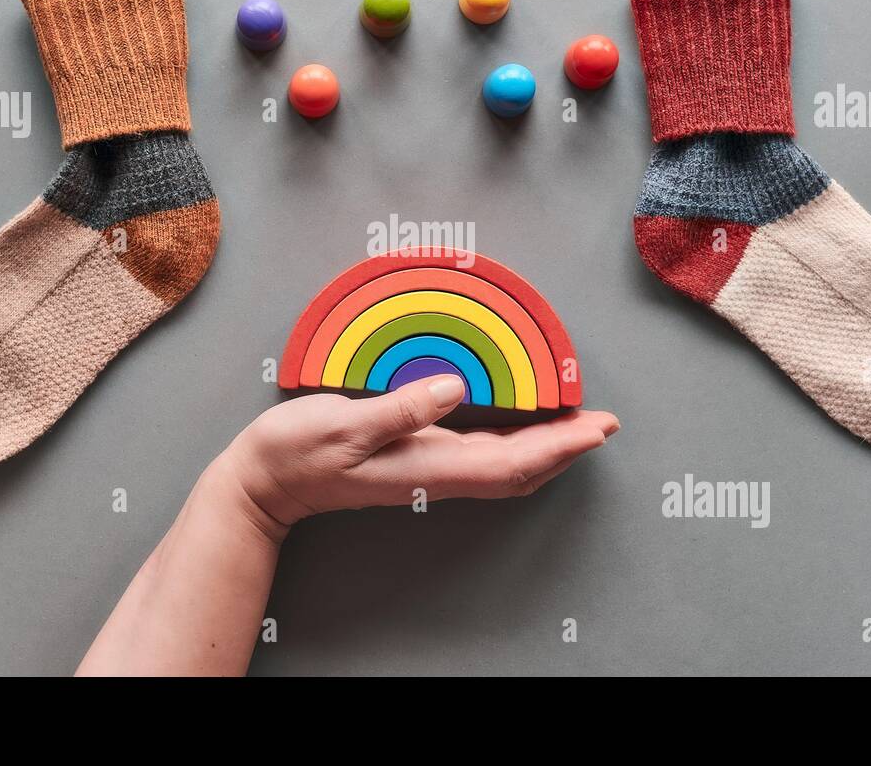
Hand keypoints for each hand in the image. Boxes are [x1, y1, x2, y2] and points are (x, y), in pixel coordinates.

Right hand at [213, 375, 620, 535]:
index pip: (510, 463)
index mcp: (426, 466)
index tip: (597, 427)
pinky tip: (522, 426)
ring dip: (547, 446)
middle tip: (606, 422)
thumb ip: (401, 409)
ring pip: (504, 464)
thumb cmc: (297, 452)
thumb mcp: (343, 424)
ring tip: (578, 424)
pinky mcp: (416, 458)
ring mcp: (426, 469)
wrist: (264, 483)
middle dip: (567, 447)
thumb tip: (455, 387)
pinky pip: (481, 456)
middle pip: (519, 468)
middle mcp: (435, 472)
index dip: (560, 446)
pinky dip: (515, 442)